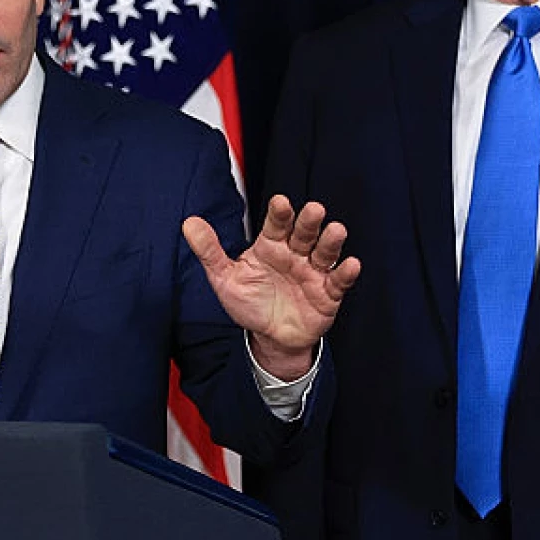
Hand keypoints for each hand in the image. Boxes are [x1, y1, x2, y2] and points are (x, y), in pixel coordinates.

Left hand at [183, 195, 360, 379]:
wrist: (270, 337)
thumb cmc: (250, 302)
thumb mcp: (225, 278)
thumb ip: (210, 251)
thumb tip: (188, 223)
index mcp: (271, 246)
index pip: (276, 225)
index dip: (280, 214)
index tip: (280, 202)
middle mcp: (295, 254)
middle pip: (304, 233)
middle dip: (309, 222)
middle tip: (314, 209)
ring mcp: (313, 272)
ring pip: (325, 252)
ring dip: (331, 241)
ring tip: (336, 230)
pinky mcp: (328, 293)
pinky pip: (339, 281)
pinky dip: (346, 273)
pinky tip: (351, 265)